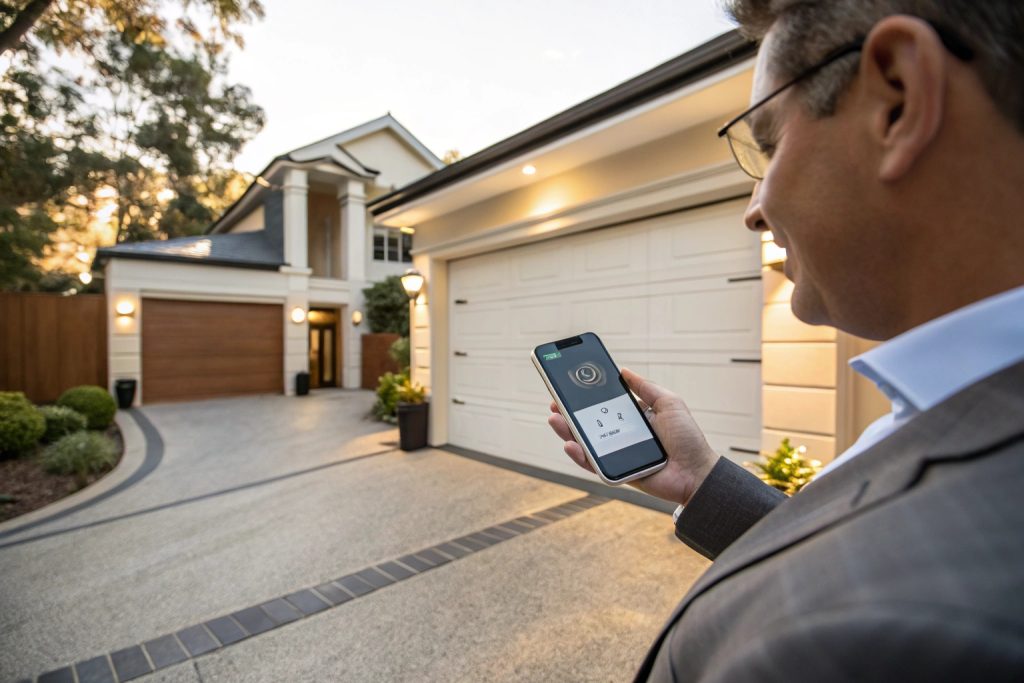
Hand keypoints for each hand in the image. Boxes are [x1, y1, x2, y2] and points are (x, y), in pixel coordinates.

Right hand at [547, 368, 718, 505]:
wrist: (696, 471)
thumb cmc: (687, 438)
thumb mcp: (668, 403)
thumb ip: (646, 387)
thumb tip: (623, 370)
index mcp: (631, 418)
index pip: (602, 406)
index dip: (585, 397)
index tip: (569, 386)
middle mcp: (620, 435)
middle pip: (587, 423)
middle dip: (567, 412)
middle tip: (554, 402)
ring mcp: (615, 454)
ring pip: (584, 443)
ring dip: (566, 431)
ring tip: (554, 418)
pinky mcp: (614, 471)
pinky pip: (592, 464)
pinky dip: (579, 455)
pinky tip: (570, 443)